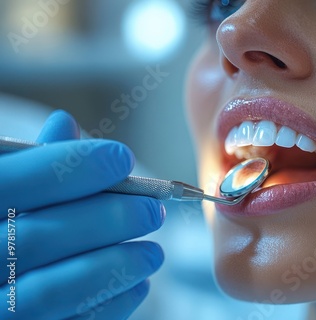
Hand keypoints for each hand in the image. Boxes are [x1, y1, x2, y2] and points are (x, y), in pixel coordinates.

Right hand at [0, 110, 164, 319]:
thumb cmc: (4, 219)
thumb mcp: (4, 186)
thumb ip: (30, 163)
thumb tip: (65, 124)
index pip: (14, 183)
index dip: (73, 166)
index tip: (122, 158)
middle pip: (38, 237)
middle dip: (108, 219)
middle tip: (152, 211)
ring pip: (51, 291)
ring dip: (116, 267)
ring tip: (154, 253)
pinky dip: (109, 305)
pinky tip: (137, 285)